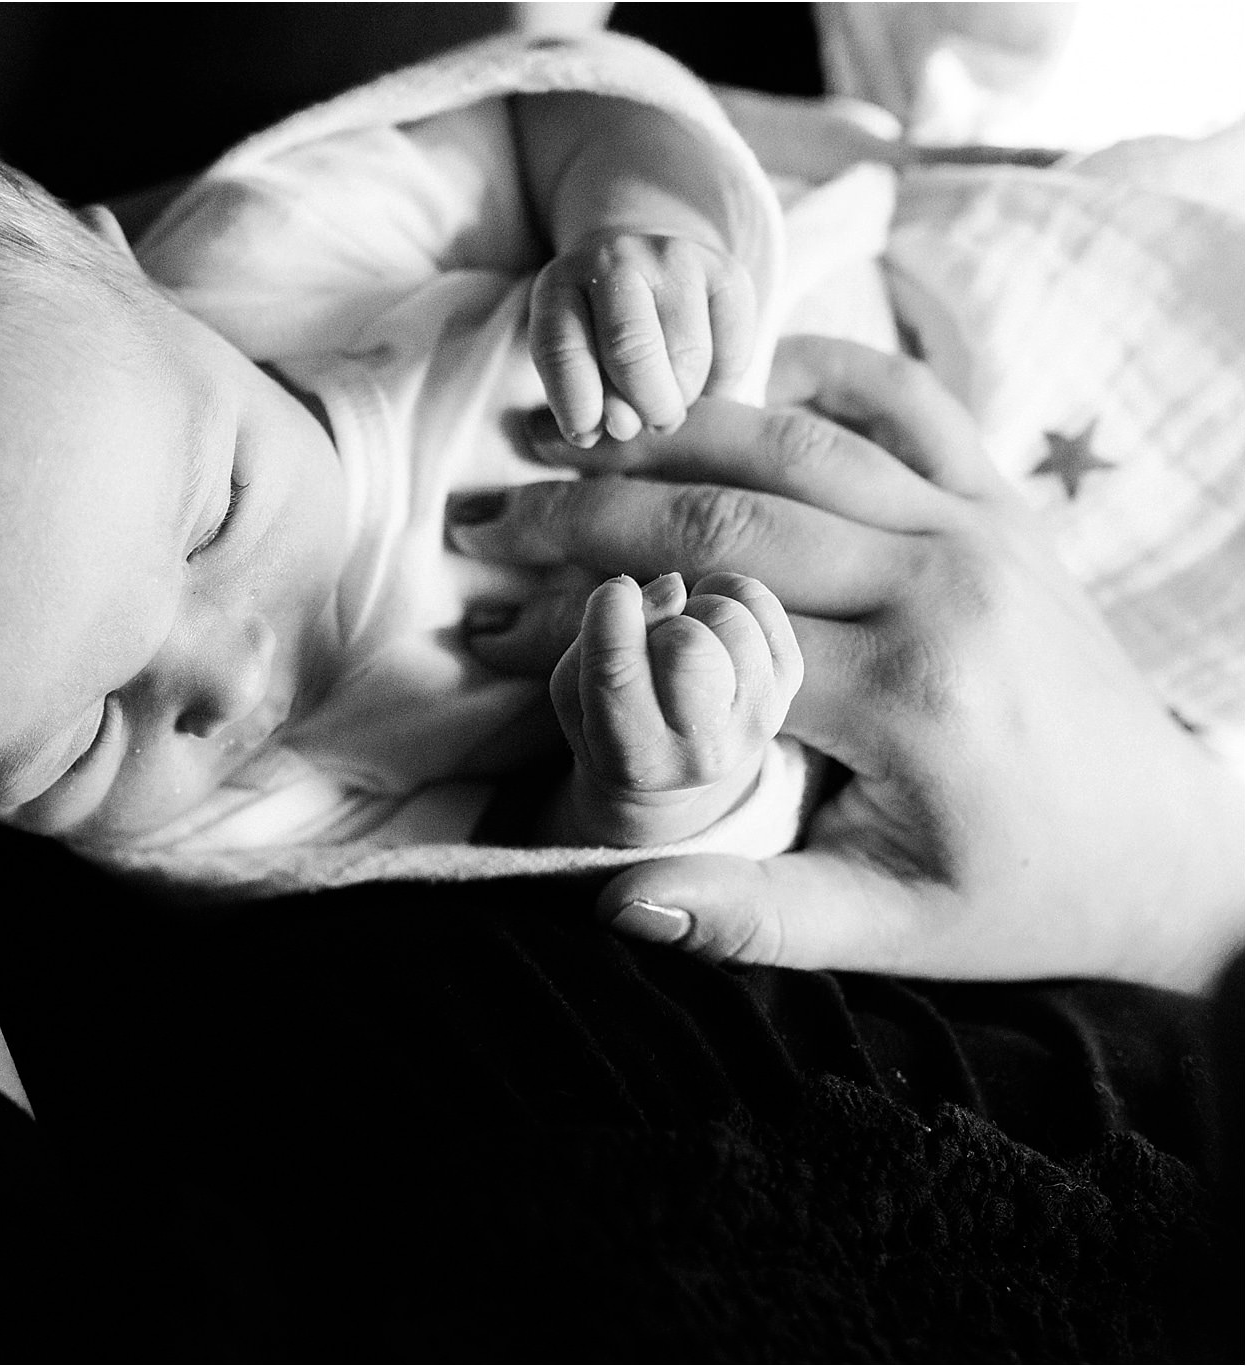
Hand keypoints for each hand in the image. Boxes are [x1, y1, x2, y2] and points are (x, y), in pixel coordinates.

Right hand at [448, 338, 1242, 990]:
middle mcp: (944, 580)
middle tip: (490, 517)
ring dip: (666, 427)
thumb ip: (752, 918)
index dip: (575, 625)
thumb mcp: (889, 931)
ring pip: (794, 435)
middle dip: (588, 509)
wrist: (1168, 848)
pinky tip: (726, 381)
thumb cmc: (1019, 896)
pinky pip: (902, 398)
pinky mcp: (1002, 503)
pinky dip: (810, 372)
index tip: (482, 627)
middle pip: (725, 508)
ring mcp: (981, 525)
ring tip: (565, 435)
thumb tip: (613, 901)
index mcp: (909, 689)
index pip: (699, 627)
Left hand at [529, 230, 755, 447]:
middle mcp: (615, 260)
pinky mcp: (728, 272)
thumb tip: (625, 425)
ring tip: (670, 397)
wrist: (648, 271)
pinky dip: (720, 386)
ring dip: (680, 397)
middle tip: (649, 424)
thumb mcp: (575, 360)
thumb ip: (586, 398)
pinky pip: (732, 353)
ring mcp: (676, 259)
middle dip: (641, 405)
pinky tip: (702, 381)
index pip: (561, 348)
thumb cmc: (599, 334)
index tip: (588, 434)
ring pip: (686, 356)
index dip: (575, 402)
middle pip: (630, 350)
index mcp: (559, 283)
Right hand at [555, 571, 800, 846]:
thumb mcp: (577, 691)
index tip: (612, 595)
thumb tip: (674, 586)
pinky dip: (727, 592)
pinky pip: (758, 601)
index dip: (609, 616)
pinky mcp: (787, 682)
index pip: (619, 674)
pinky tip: (708, 620)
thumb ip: (603, 642)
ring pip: (728, 618)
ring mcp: (757, 717)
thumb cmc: (610, 715)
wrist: (676, 759)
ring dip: (696, 607)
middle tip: (653, 634)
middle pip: (689, 648)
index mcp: (637, 759)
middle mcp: (706, 750)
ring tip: (681, 629)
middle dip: (662, 621)